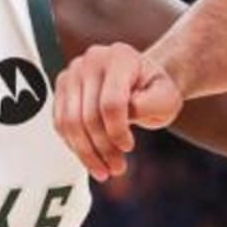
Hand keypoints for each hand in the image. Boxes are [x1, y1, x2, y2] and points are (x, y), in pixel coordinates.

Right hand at [53, 42, 184, 180]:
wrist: (141, 81)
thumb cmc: (154, 90)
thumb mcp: (166, 98)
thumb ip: (151, 104)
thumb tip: (128, 112)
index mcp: (120, 56)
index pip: (111, 103)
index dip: (118, 132)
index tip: (129, 147)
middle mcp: (91, 60)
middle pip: (88, 115)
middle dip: (102, 148)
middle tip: (116, 168)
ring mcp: (73, 72)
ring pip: (70, 122)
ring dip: (85, 152)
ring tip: (102, 169)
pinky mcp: (62, 87)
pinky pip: (60, 122)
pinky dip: (73, 145)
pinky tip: (89, 157)